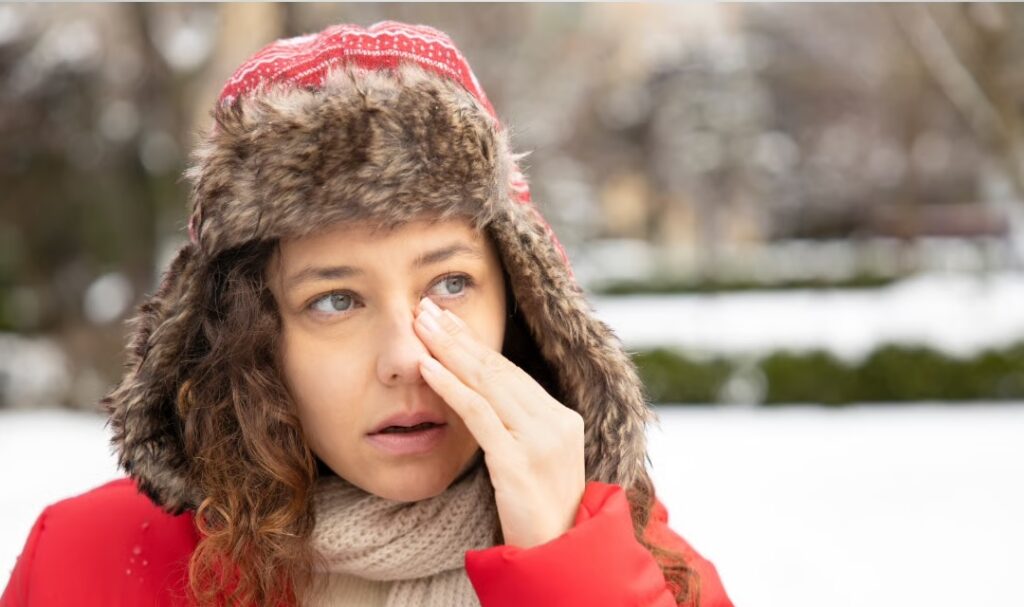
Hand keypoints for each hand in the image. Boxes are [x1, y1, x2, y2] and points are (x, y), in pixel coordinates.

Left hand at [413, 296, 585, 548]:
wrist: (557, 555)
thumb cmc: (538, 512)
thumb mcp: (533, 459)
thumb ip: (514, 426)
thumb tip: (475, 394)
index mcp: (561, 417)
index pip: (511, 372)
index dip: (475, 343)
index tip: (446, 320)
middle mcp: (555, 422)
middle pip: (497, 368)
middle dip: (458, 336)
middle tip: (425, 308)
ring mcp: (540, 440)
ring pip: (487, 383)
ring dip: (449, 350)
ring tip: (420, 326)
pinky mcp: (520, 461)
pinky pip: (479, 415)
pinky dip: (450, 387)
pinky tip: (427, 368)